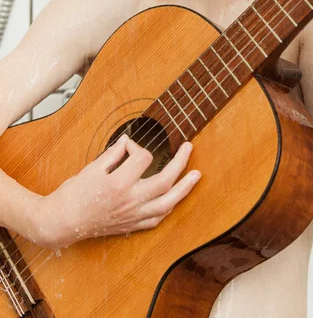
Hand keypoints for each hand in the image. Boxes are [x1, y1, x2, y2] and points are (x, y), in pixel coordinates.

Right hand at [33, 135, 199, 247]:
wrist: (62, 222)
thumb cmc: (74, 193)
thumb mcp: (92, 168)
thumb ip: (113, 153)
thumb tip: (128, 141)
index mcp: (119, 184)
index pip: (143, 159)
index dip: (138, 147)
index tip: (129, 146)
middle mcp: (130, 201)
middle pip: (164, 181)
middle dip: (180, 163)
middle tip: (189, 148)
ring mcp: (132, 216)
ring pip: (167, 204)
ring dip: (184, 189)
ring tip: (196, 176)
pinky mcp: (130, 226)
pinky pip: (156, 220)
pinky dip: (168, 209)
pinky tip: (175, 200)